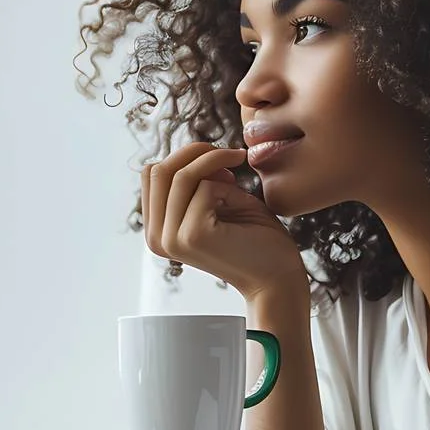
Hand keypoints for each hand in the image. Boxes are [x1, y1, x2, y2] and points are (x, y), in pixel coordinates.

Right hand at [141, 142, 306, 300]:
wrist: (278, 277)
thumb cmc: (255, 237)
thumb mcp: (218, 200)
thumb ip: (196, 181)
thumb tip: (191, 154)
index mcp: (158, 231)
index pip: (151, 175)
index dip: (184, 157)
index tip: (219, 164)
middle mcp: (157, 238)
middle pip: (157, 171)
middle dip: (196, 152)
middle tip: (231, 155)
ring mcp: (172, 239)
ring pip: (180, 175)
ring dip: (215, 161)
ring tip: (239, 166)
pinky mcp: (193, 236)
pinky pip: (205, 188)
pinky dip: (228, 187)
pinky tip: (244, 203)